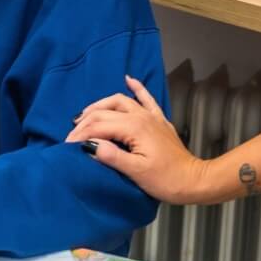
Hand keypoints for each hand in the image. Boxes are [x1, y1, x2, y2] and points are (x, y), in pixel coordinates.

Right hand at [65, 75, 212, 204]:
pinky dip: (136, 88)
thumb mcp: (136, 172)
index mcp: (133, 128)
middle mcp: (140, 116)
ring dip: (100, 105)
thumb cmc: (166, 180)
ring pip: (119, 101)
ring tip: (85, 115)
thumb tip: (90, 146)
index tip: (66, 146)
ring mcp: (150, 116)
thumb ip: (112, 156)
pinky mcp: (158, 120)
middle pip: (104, 112)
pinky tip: (129, 80)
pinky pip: (145, 98)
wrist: (193, 180)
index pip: (98, 126)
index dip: (80, 135)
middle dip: (85, 122)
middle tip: (71, 136)